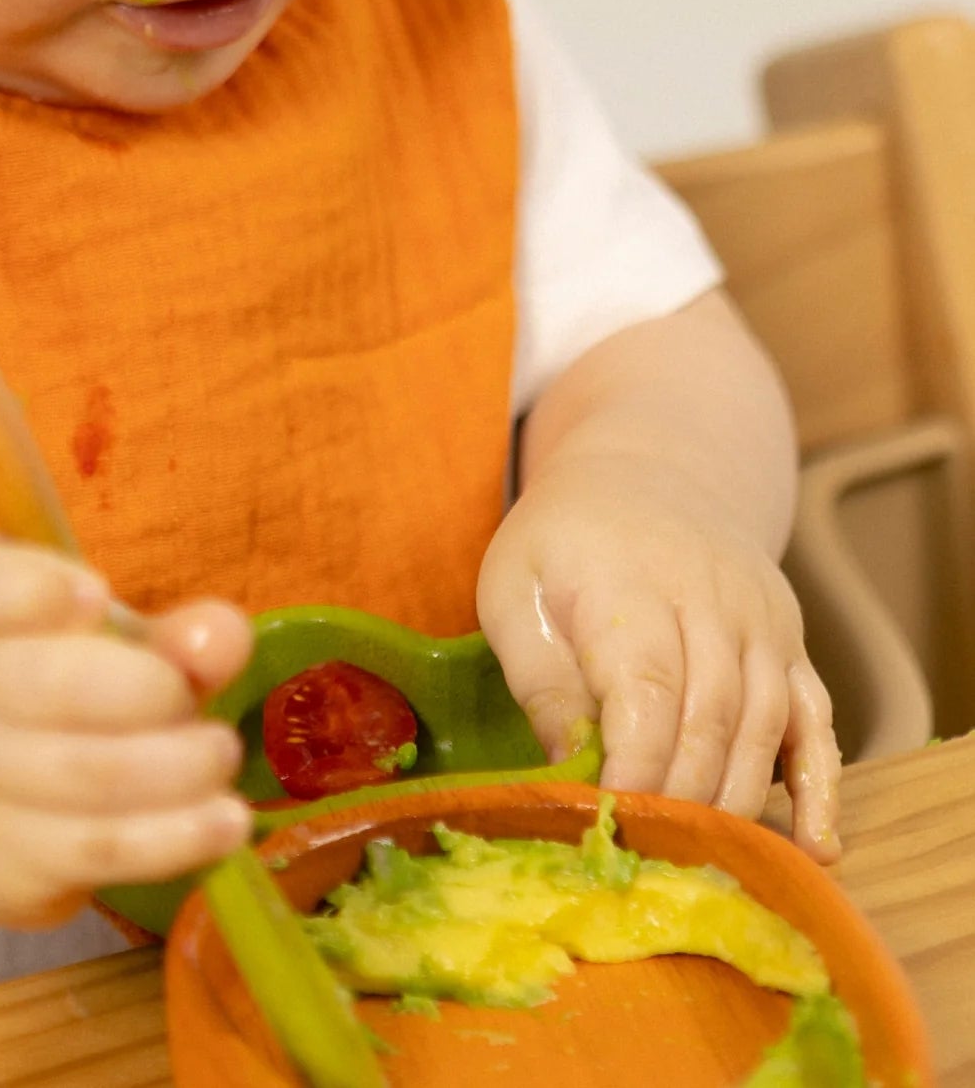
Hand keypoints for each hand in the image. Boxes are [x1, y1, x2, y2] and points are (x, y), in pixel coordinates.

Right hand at [0, 538, 254, 928]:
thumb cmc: (49, 702)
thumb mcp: (99, 651)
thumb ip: (168, 637)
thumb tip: (222, 637)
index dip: (33, 590)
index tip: (95, 594)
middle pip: (42, 686)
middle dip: (141, 690)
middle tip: (191, 698)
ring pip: (81, 775)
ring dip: (172, 768)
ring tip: (221, 755)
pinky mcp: (8, 864)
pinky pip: (98, 849)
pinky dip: (172, 838)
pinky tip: (222, 823)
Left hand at [477, 454, 841, 861]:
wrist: (652, 474)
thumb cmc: (564, 541)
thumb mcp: (515, 587)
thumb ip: (537, 676)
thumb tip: (565, 769)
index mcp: (629, 583)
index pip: (645, 684)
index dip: (635, 762)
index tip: (612, 821)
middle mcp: (710, 600)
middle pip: (710, 716)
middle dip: (680, 796)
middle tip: (645, 857)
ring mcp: (762, 624)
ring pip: (764, 727)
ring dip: (733, 801)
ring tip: (698, 861)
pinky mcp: (791, 646)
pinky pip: (817, 721)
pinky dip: (820, 787)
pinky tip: (814, 845)